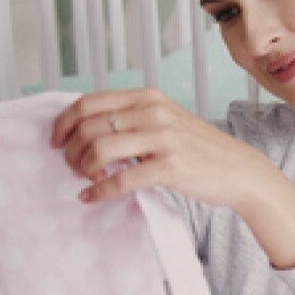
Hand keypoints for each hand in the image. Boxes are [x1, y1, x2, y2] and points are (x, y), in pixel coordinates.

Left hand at [51, 88, 279, 208]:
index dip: (64, 122)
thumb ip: (133, 119)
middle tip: (70, 167)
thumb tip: (86, 129)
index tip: (56, 141)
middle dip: (71, 150)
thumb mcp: (165, 121)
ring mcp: (164, 138)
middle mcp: (154, 112)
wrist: (239, 170)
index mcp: (148, 97)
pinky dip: (99, 191)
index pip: (90, 102)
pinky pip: (122, 179)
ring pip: (101, 149)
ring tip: (85, 179)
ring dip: (83, 168)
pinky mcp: (171, 166)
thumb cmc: (198, 149)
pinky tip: (91, 197)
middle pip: (90, 126)